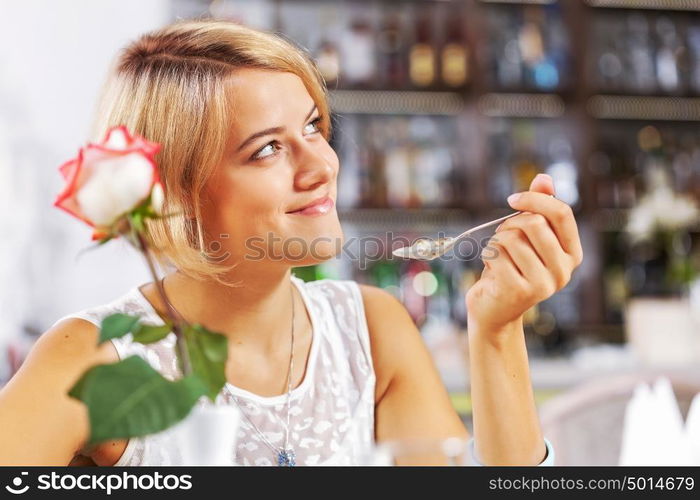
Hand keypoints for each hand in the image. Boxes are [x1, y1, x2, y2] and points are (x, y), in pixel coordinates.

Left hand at [465, 173, 583, 334]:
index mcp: (572, 253)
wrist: (495, 311)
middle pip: (534, 223)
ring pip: (511, 238)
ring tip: (497, 258)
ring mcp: (544, 283)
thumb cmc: (511, 269)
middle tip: (501, 238)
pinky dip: (487, 257)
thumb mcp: (527, 238)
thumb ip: (538, 208)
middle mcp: (564, 270)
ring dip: (496, 243)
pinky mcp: (520, 291)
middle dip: (509, 224)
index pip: (562, 213)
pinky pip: (495, 255)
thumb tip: (543, 178)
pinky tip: (491, 272)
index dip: (535, 199)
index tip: (513, 199)